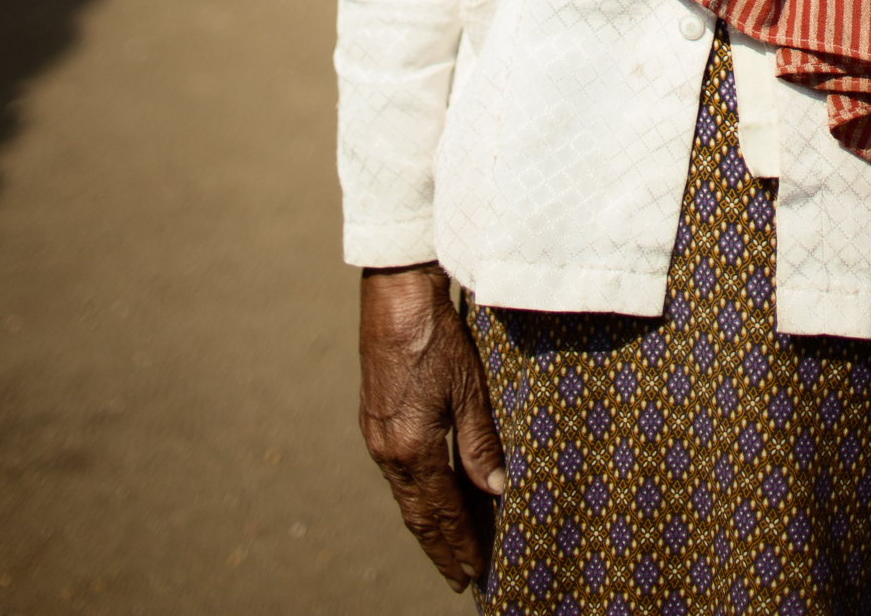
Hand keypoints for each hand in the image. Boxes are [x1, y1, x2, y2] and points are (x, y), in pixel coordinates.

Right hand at [359, 263, 506, 592]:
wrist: (396, 294)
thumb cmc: (436, 335)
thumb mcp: (468, 388)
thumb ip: (479, 443)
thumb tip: (495, 489)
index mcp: (413, 449)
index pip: (441, 512)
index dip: (459, 544)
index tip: (474, 572)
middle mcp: (388, 451)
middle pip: (417, 514)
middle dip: (440, 546)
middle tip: (459, 575)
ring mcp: (376, 436)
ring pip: (405, 495)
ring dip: (427, 523)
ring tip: (447, 545)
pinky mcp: (375, 419)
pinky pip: (397, 473)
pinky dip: (415, 495)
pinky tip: (428, 496)